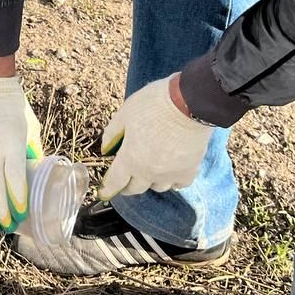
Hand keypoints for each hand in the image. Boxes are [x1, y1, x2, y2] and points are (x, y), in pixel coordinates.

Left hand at [98, 74, 212, 198]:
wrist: (190, 103)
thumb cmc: (154, 104)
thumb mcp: (125, 112)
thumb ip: (112, 133)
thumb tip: (106, 148)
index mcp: (131, 158)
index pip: (115, 182)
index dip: (108, 188)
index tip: (104, 192)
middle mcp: (150, 172)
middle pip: (136, 188)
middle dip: (128, 185)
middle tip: (126, 178)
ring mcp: (171, 174)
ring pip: (157, 187)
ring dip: (150, 181)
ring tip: (149, 170)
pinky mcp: (189, 170)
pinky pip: (179, 184)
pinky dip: (173, 180)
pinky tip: (171, 171)